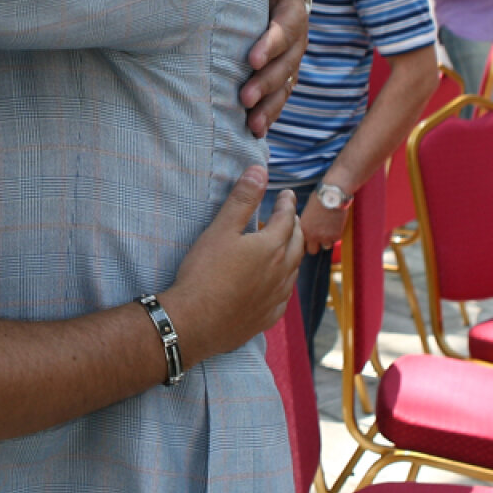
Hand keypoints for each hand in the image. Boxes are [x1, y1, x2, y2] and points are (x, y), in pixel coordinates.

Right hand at [160, 165, 303, 358]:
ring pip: (293, 271)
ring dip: (293, 254)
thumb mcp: (221, 229)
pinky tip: (277, 284)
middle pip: (297, 244)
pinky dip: (284, 282)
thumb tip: (260, 171)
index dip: (287, 204)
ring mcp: (275, 297)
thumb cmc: (205, 272)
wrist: (195, 321)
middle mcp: (280, 272)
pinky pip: (284, 297)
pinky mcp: (266, 317)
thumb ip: (243, 200)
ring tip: (287, 247)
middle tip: (291, 217)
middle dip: (296, 227)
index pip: (287, 219)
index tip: (287, 195)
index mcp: (271, 247)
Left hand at [241, 0, 307, 137]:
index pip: (285, 30)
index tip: (251, 59)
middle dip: (265, 83)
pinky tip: (255, 132)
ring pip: (284, 86)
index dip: (271, 45)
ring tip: (252, 125)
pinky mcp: (281, 77)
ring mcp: (290, 62)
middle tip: (243, 98)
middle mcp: (296, 41)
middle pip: (285, 65)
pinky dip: (269, 114)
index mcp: (292, 13)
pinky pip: (279, 98)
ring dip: (269, 107)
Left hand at [298, 193, 347, 255]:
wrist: (333, 195)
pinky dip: (336, 235)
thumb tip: (308, 227)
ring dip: (327, 241)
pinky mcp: (336, 236)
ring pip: (326, 247)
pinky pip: (336, 241)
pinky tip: (336, 226)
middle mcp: (312, 235)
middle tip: (319, 237)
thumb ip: (306, 223)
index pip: (301, 244)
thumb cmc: (318, 198)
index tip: (309, 239)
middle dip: (315, 245)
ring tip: (329, 230)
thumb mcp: (307, 212)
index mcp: (302, 229)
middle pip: (312, 251)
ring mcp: (325, 237)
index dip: (305, 242)